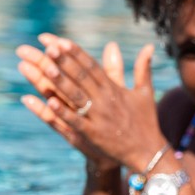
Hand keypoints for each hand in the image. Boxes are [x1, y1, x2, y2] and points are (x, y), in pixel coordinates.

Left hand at [17, 34, 164, 171]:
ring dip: (61, 82)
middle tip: (48, 47)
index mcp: (114, 89)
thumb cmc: (145, 122)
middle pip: (82, 77)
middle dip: (65, 61)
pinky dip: (63, 112)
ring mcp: (99, 117)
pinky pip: (76, 121)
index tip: (61, 41)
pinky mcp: (94, 135)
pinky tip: (48, 102)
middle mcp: (106, 100)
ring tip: (46, 68)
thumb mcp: (145, 92)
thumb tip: (148, 46)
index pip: (92, 66)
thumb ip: (143, 68)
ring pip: (77, 96)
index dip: (77, 53)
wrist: (149, 153)